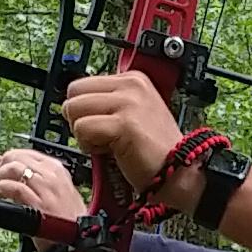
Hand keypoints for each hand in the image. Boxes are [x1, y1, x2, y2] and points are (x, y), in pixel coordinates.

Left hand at [0, 144, 85, 239]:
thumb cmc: (66, 218)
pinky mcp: (39, 203)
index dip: (10, 158)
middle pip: (18, 158)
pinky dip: (2, 189)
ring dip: (0, 177)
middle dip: (2, 166)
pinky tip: (0, 195)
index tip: (2, 166)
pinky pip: (14, 187)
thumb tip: (0, 160)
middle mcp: (52, 175)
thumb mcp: (51, 191)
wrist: (79, 238)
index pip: (27, 153)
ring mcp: (46, 188)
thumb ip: (27, 176)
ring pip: (14, 169)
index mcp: (57, 169)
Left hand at [58, 70, 180, 189]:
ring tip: (107, 144)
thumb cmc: (154, 151)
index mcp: (133, 79)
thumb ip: (108, 102)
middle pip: (73, 93)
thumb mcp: (132, 113)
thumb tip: (74, 105)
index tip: (104, 124)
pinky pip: (82, 129)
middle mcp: (131, 85)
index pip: (82, 84)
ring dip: (84, 133)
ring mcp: (128, 102)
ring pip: (74, 109)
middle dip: (79, 118)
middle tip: (101, 135)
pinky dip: (89, 145)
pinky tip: (110, 151)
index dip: (85, 109)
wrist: (178, 173)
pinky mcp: (124, 123)